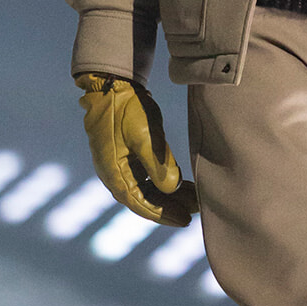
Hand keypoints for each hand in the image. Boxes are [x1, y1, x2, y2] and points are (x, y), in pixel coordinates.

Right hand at [76, 75, 197, 225]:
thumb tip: (171, 189)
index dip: (163, 214)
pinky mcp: (125, 156)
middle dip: (168, 207)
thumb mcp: (144, 135)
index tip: (185, 220)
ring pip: (145, 189)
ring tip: (193, 200)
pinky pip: (144, 177)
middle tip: (194, 213)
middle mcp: (113, 173)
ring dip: (168, 196)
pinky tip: (181, 184)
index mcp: (114, 173)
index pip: (139, 203)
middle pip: (143, 199)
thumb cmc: (126, 109)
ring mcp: (118, 165)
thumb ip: (157, 164)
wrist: (112, 85)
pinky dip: (162, 183)